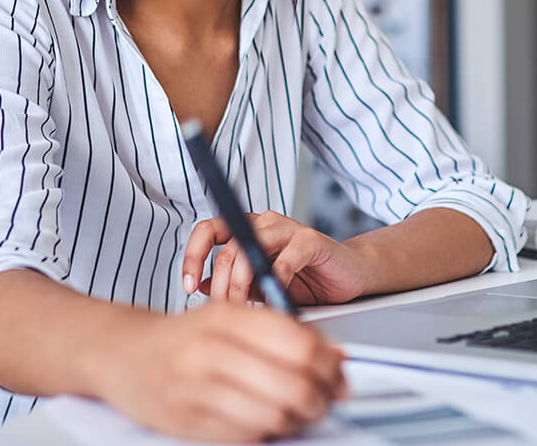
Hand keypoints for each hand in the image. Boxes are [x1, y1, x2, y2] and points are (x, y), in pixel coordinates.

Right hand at [90, 299, 347, 441]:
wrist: (119, 353)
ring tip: (297, 414)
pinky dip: (266, 433)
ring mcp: (195, 388)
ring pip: (273, 415)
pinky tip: (265, 422)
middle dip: (321, 400)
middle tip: (325, 402)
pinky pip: (245, 436)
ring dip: (297, 420)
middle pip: (293, 384)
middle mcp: (209, 350)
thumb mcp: (227, 317)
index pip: (299, 343)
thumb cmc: (182, 337)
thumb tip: (335, 357)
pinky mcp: (185, 421)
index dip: (330, 366)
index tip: (339, 377)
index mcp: (226, 316)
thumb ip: (279, 332)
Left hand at [183, 211, 373, 305]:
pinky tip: (276, 304)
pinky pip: (284, 262)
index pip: (208, 231)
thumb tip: (199, 287)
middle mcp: (264, 224)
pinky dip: (276, 286)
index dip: (192, 255)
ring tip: (245, 308)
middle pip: (226, 248)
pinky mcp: (310, 241)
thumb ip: (232, 282)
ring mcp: (287, 229)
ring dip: (242, 284)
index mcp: (247, 230)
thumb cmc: (306, 280)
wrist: (348, 276)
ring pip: (250, 251)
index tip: (187, 286)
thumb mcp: (260, 286)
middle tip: (224, 311)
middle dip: (220, 286)